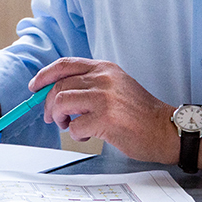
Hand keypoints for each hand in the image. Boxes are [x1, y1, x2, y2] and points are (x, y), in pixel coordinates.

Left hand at [32, 58, 177, 165]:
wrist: (166, 130)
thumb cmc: (140, 113)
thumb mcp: (116, 86)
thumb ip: (91, 84)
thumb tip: (57, 93)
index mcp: (104, 68)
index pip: (65, 65)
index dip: (45, 75)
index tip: (35, 87)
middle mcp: (103, 78)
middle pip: (59, 86)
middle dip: (49, 104)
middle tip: (53, 118)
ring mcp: (104, 98)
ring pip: (62, 103)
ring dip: (59, 118)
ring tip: (69, 126)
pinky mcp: (106, 119)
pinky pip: (75, 126)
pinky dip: (76, 134)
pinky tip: (87, 136)